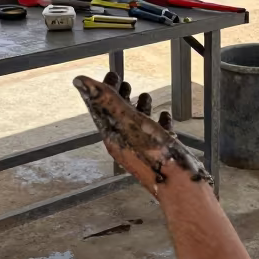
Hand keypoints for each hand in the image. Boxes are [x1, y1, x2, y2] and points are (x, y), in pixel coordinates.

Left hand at [73, 72, 211, 193]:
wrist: (178, 185)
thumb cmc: (154, 154)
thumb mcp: (128, 120)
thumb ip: (107, 100)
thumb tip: (80, 80)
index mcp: (113, 136)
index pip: (102, 108)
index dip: (104, 89)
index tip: (112, 74)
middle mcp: (124, 144)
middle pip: (119, 115)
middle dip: (122, 97)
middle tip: (126, 81)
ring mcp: (141, 151)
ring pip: (138, 124)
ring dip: (140, 108)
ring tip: (146, 95)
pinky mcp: (158, 155)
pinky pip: (156, 135)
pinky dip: (158, 122)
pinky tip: (165, 116)